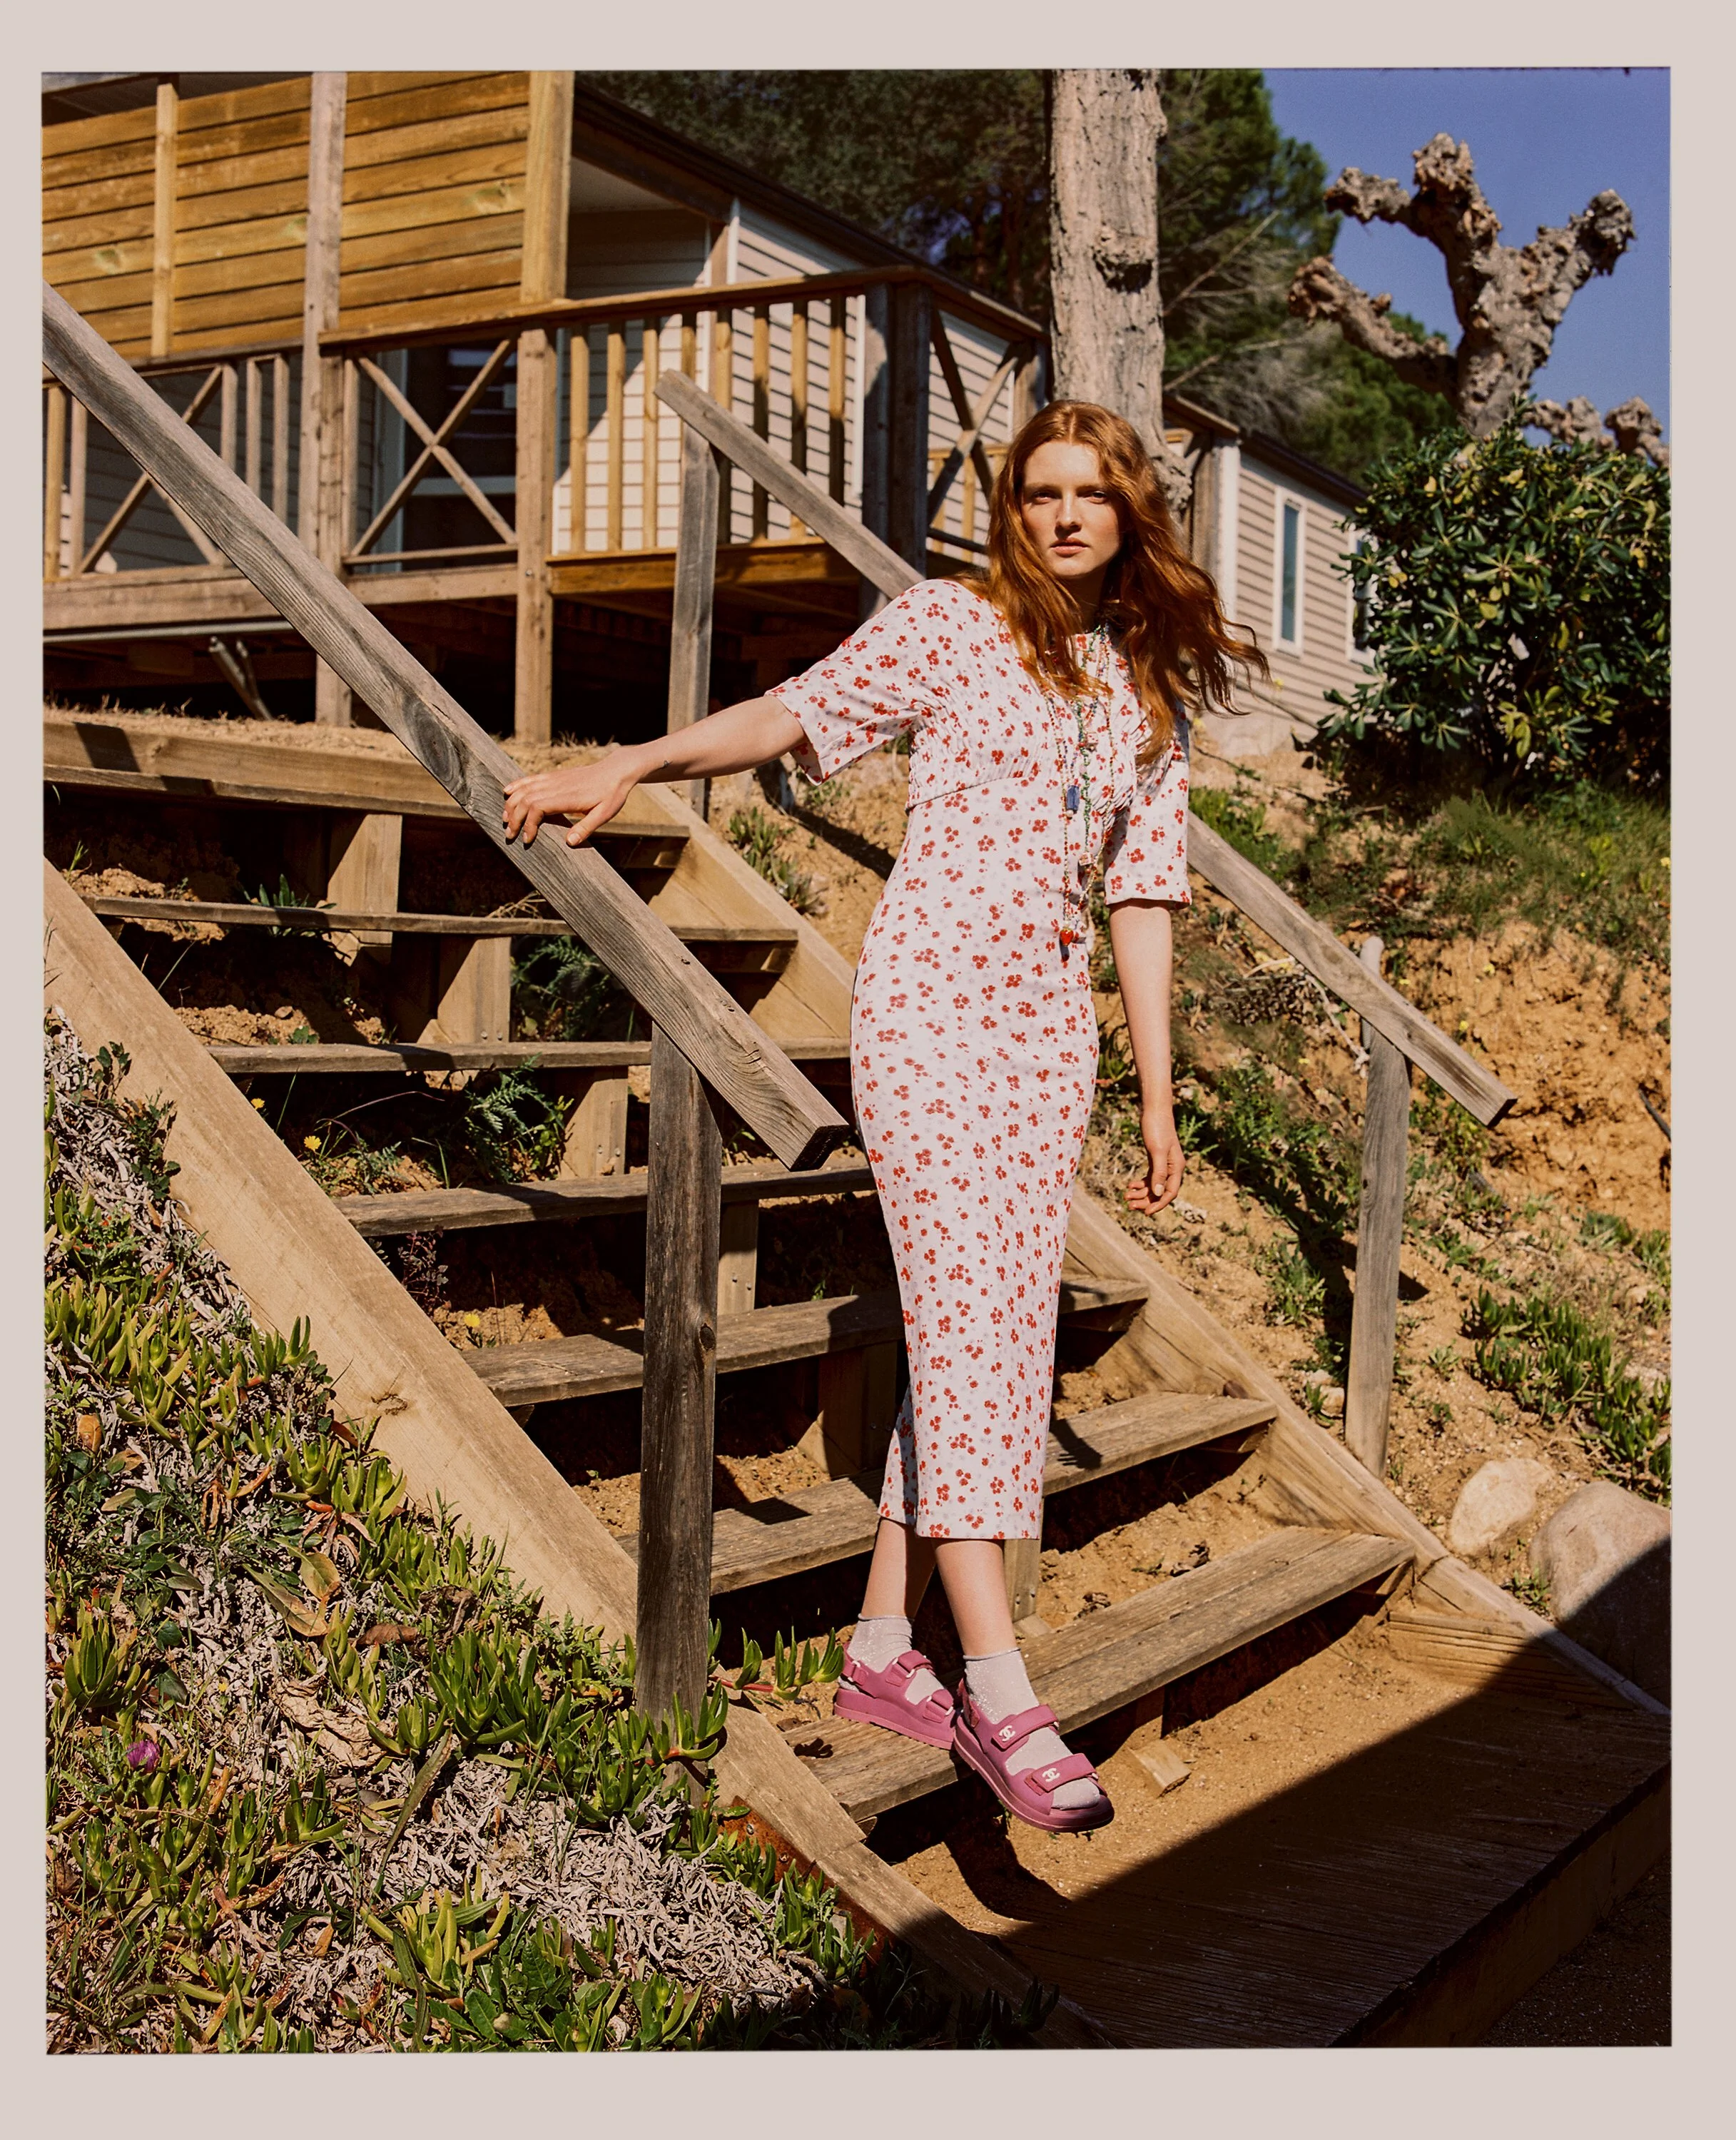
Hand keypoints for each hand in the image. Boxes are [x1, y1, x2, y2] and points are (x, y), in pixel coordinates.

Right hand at [502, 750, 641, 847]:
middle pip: (526, 799)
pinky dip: (516, 785)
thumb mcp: (604, 814)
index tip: (527, 840)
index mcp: (567, 797)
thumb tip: (570, 843)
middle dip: (514, 817)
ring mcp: (553, 778)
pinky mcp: (554, 775)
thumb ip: (586, 827)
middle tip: (509, 835)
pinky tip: (507, 792)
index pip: (538, 808)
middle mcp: (557, 785)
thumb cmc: (611, 794)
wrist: (616, 771)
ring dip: (511, 803)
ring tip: (505, 820)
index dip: (528, 824)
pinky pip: (530, 779)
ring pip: (524, 788)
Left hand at [1123, 1101, 1184, 1216]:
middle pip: (1160, 1192)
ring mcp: (1164, 1164)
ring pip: (1154, 1186)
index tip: (1145, 1212)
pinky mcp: (1156, 1159)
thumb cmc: (1157, 1128)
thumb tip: (1158, 1193)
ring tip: (1126, 1196)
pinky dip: (1140, 1183)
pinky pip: (1150, 1177)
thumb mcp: (1156, 1151)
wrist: (1154, 1110)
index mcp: (1176, 1167)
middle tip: (1129, 1204)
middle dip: (1146, 1200)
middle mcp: (1172, 1168)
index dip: (1158, 1204)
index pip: (1170, 1192)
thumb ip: (1159, 1172)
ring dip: (1141, 1193)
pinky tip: (1130, 1185)